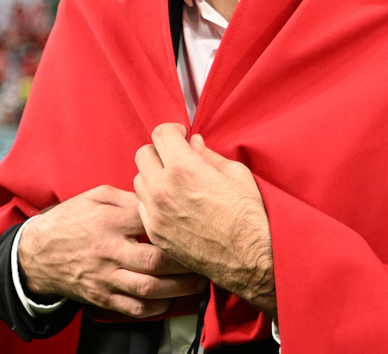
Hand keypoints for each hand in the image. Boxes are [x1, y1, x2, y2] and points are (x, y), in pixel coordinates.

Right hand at [17, 185, 208, 317]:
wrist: (36, 253)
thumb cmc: (70, 220)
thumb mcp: (95, 196)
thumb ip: (127, 197)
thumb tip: (157, 199)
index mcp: (108, 221)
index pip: (149, 220)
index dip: (174, 221)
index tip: (193, 222)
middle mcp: (108, 251)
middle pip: (154, 260)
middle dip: (185, 262)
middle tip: (204, 258)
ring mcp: (104, 277)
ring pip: (147, 288)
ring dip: (178, 288)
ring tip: (198, 282)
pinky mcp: (101, 297)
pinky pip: (133, 308)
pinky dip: (155, 308)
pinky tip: (171, 299)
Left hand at [134, 124, 275, 315]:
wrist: (248, 258)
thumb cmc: (248, 214)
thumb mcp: (235, 174)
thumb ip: (208, 155)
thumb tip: (193, 144)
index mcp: (183, 168)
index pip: (160, 134)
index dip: (172, 131)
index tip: (180, 136)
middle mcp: (163, 188)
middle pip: (143, 154)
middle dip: (160, 151)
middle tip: (176, 157)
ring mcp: (156, 213)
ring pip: (138, 181)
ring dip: (153, 176)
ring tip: (174, 182)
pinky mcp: (155, 233)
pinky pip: (142, 207)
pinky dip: (153, 201)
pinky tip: (172, 204)